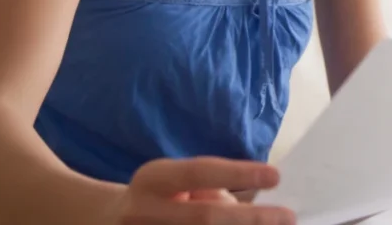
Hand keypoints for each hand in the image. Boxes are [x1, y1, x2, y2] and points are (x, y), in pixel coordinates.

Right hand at [114, 156, 294, 223]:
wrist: (104, 223)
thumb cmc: (157, 196)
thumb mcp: (175, 180)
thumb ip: (209, 188)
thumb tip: (252, 212)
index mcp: (152, 179)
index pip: (200, 172)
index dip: (238, 174)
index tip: (276, 177)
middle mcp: (143, 212)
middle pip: (205, 218)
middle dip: (251, 219)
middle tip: (287, 217)